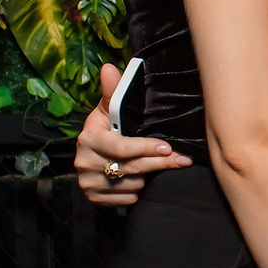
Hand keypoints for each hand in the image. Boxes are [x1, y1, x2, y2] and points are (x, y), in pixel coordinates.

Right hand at [72, 62, 191, 205]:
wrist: (92, 157)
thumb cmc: (106, 128)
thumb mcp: (108, 109)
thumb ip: (112, 91)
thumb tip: (109, 67)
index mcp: (88, 138)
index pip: (121, 148)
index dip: (146, 148)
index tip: (168, 147)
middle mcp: (84, 162)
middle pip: (132, 167)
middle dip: (160, 163)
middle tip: (182, 159)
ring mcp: (88, 183)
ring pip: (132, 185)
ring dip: (147, 177)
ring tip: (153, 166)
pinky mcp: (94, 198)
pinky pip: (126, 199)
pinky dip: (136, 192)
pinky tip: (140, 180)